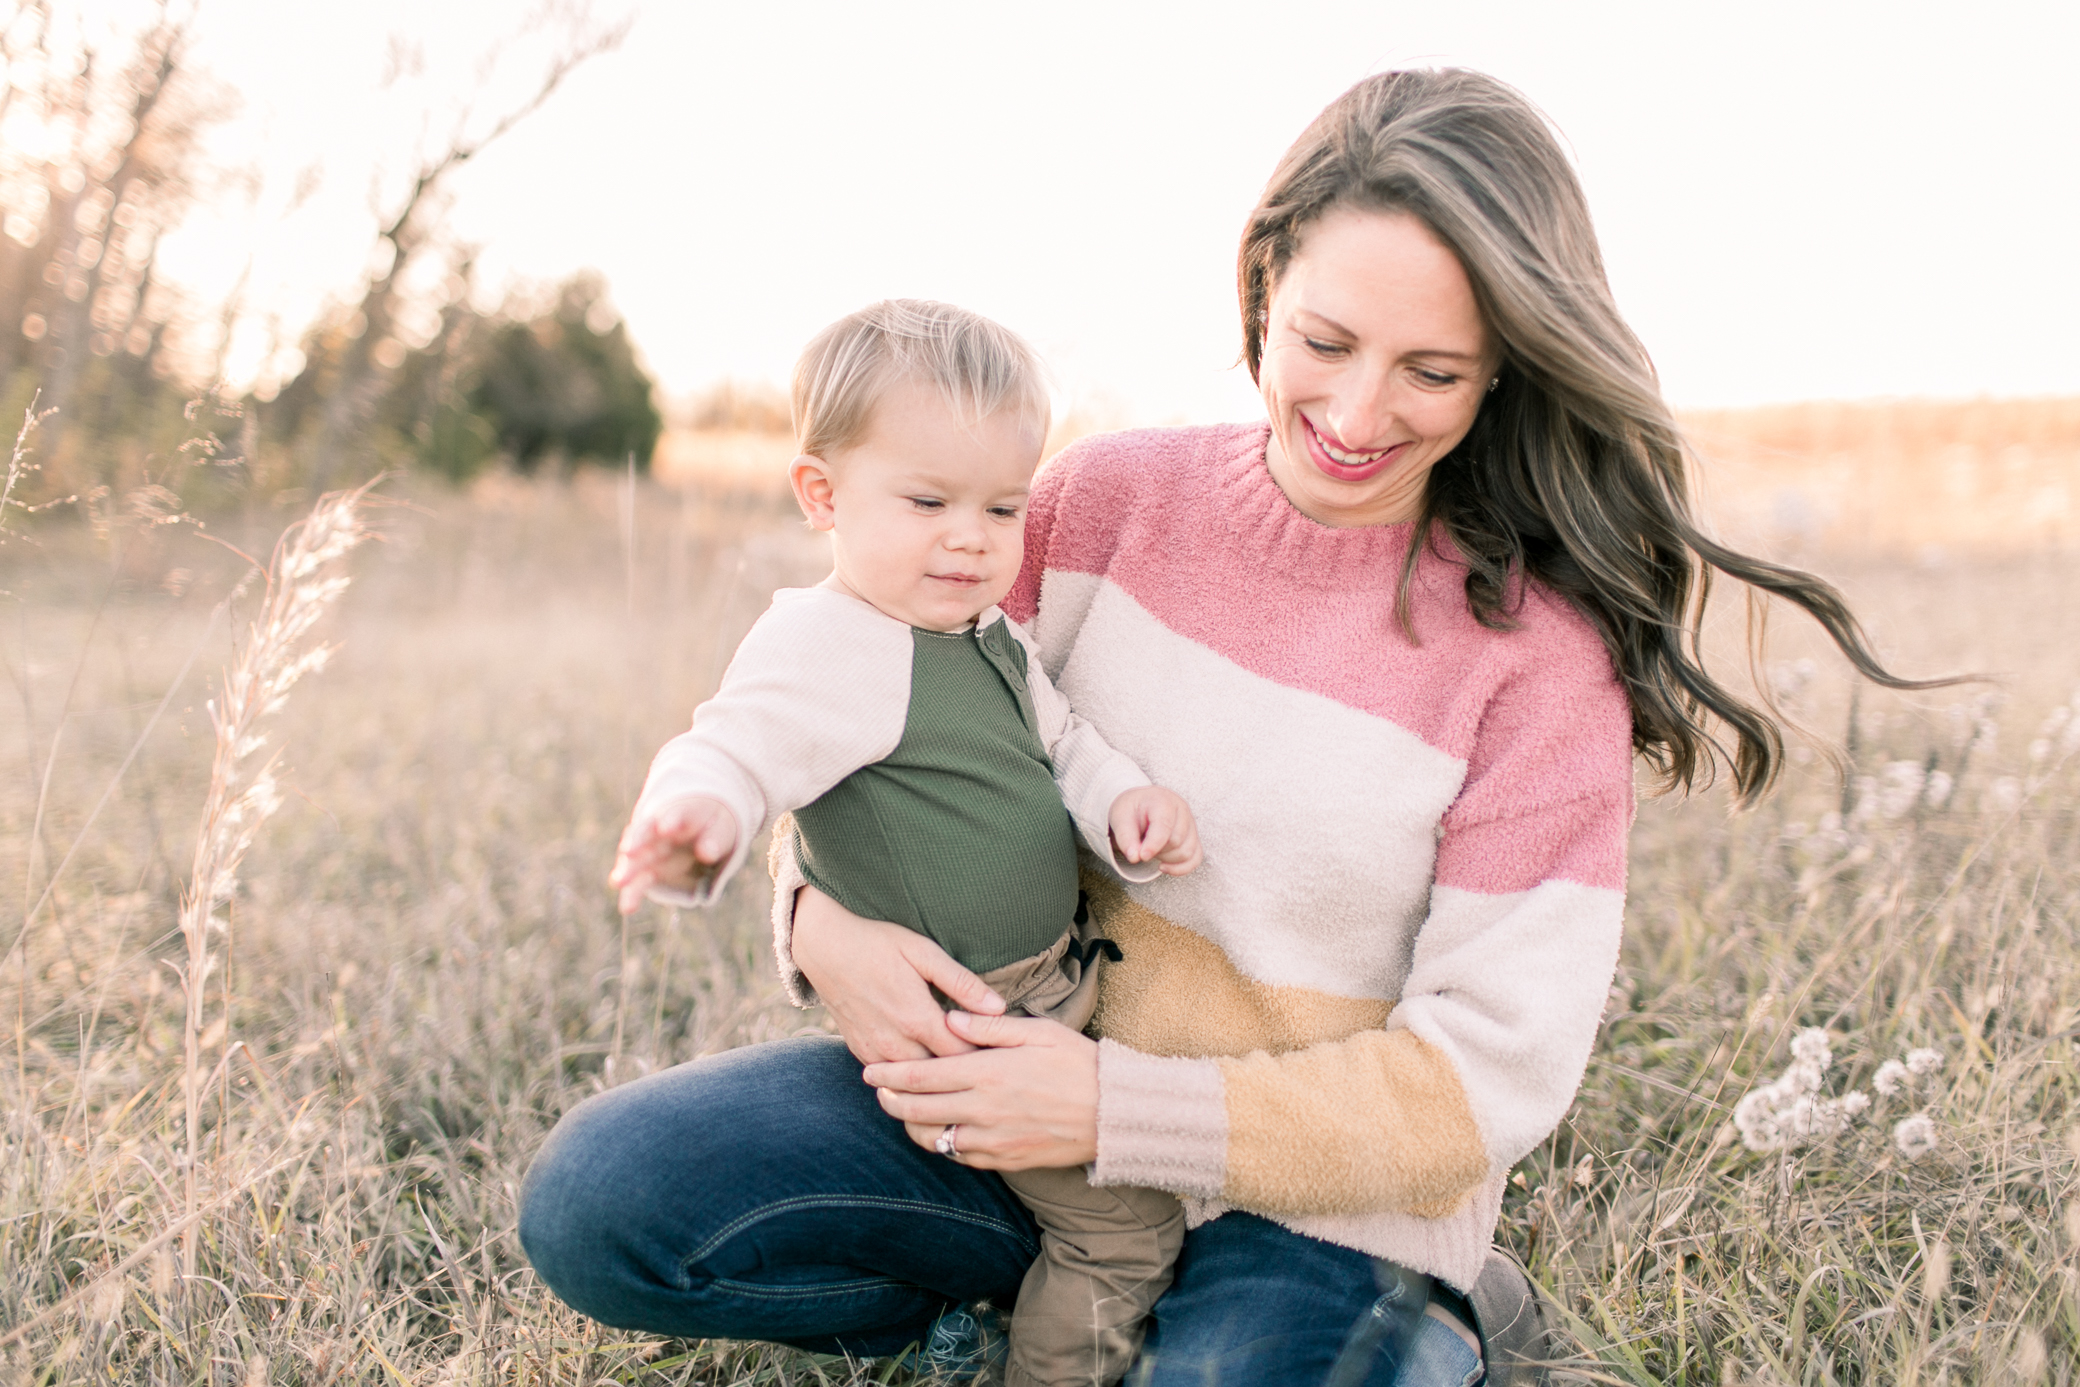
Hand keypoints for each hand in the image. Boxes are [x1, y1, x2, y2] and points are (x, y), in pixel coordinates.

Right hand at [609, 795, 736, 913]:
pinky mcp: (648, 870)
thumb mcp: (721, 829)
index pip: (676, 815)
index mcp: (682, 814)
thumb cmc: (712, 825)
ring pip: (636, 859)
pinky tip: (628, 908)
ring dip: (627, 871)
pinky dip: (632, 893)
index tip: (665, 827)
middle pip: (645, 835)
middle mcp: (659, 830)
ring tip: (618, 883)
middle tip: (628, 851)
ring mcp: (650, 850)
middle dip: (637, 843)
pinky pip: (637, 882)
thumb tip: (706, 853)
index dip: (671, 820)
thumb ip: (715, 839)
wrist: (700, 830)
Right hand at [792, 886, 1005, 1063]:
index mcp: (917, 1020)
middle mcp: (896, 1045)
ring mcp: (875, 1054)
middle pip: (942, 1076)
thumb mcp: (923, 953)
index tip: (1003, 1052)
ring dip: (938, 1078)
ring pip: (916, 1083)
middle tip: (989, 1064)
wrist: (825, 948)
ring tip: (964, 1072)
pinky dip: (912, 1077)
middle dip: (966, 1072)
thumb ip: (962, 983)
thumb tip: (999, 1007)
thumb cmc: (878, 944)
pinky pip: (894, 1078)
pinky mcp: (861, 1054)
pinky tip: (929, 1068)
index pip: (964, 1057)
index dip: (987, 1056)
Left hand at [862, 1011, 1100, 1169]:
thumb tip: (950, 1019)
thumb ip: (989, 1027)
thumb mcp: (1038, 1032)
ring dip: (913, 1126)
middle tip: (877, 1090)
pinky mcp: (1006, 1160)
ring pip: (935, 1139)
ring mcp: (993, 1140)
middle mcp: (984, 1110)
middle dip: (891, 1100)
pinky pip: (961, 1157)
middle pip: (919, 1109)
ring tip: (905, 1111)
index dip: (891, 1074)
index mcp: (988, 1073)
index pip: (923, 1075)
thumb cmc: (1080, 1064)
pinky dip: (944, 1144)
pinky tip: (941, 1131)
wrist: (1115, 1114)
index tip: (872, 1070)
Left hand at [1108, 785, 1201, 875]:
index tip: (1142, 856)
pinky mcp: (1194, 838)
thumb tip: (1134, 857)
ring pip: (1186, 853)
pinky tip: (1163, 866)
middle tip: (1141, 845)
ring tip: (1151, 849)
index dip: (1154, 844)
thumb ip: (1126, 838)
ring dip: (1166, 859)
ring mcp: (1191, 824)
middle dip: (1157, 851)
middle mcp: (1182, 810)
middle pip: (1176, 841)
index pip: (1164, 825)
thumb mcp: (1120, 818)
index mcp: (1163, 800)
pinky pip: (1195, 859)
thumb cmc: (1131, 810)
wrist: (1140, 805)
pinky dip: (1180, 868)